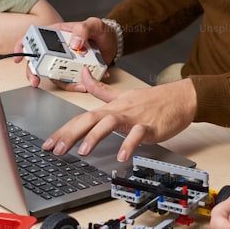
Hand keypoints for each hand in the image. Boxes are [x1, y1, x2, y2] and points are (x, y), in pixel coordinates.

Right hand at [13, 19, 113, 91]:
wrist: (114, 42)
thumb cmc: (101, 30)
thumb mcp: (93, 24)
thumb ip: (82, 30)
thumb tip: (74, 43)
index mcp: (58, 33)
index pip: (35, 37)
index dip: (23, 45)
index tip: (19, 56)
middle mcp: (59, 48)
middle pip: (39, 60)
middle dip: (34, 72)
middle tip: (36, 80)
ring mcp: (65, 61)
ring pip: (54, 74)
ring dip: (62, 82)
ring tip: (77, 84)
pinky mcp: (74, 71)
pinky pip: (69, 80)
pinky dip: (77, 84)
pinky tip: (87, 82)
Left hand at [41, 69, 196, 161]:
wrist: (180, 98)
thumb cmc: (152, 99)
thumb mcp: (122, 94)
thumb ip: (101, 89)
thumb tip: (83, 73)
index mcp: (111, 107)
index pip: (83, 117)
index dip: (64, 130)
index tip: (49, 143)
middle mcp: (119, 110)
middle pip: (91, 119)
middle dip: (71, 134)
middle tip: (57, 149)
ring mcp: (135, 117)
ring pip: (111, 122)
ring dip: (96, 136)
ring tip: (83, 151)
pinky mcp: (150, 126)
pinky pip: (138, 134)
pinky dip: (130, 144)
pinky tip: (123, 156)